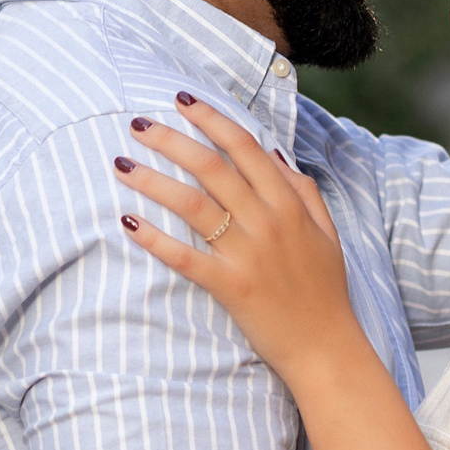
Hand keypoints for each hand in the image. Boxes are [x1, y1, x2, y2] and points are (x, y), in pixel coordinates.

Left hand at [113, 93, 361, 382]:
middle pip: (212, 167)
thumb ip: (303, 192)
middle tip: (138, 124)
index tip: (182, 101)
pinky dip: (154, 239)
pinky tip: (126, 222)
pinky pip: (185, 257)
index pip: (245, 147)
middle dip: (171, 140)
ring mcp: (248, 254)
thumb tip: (274, 157)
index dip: (211, 119)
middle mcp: (268, 222)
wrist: (327, 348)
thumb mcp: (326, 233)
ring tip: (122, 164)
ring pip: (192, 205)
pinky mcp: (230, 286)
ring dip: (153, 180)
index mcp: (290, 205)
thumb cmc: (325, 291)